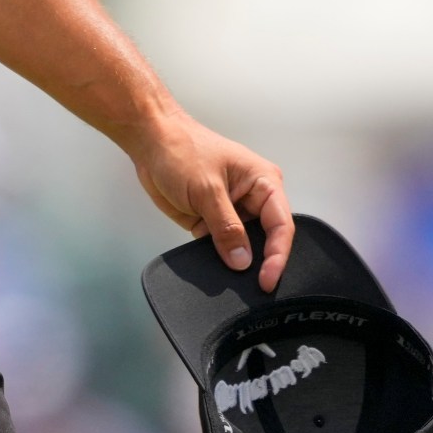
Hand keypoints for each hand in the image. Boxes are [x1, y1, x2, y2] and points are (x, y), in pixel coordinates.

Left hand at [130, 112, 294, 290]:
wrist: (151, 143)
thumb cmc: (181, 149)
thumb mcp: (207, 189)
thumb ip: (226, 228)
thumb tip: (242, 261)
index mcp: (263, 182)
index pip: (281, 225)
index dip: (277, 256)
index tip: (267, 280)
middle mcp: (253, 198)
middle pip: (267, 239)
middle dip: (261, 263)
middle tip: (254, 289)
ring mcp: (234, 211)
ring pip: (245, 247)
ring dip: (239, 263)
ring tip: (235, 284)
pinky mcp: (213, 222)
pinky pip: (223, 248)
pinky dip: (220, 259)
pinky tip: (216, 271)